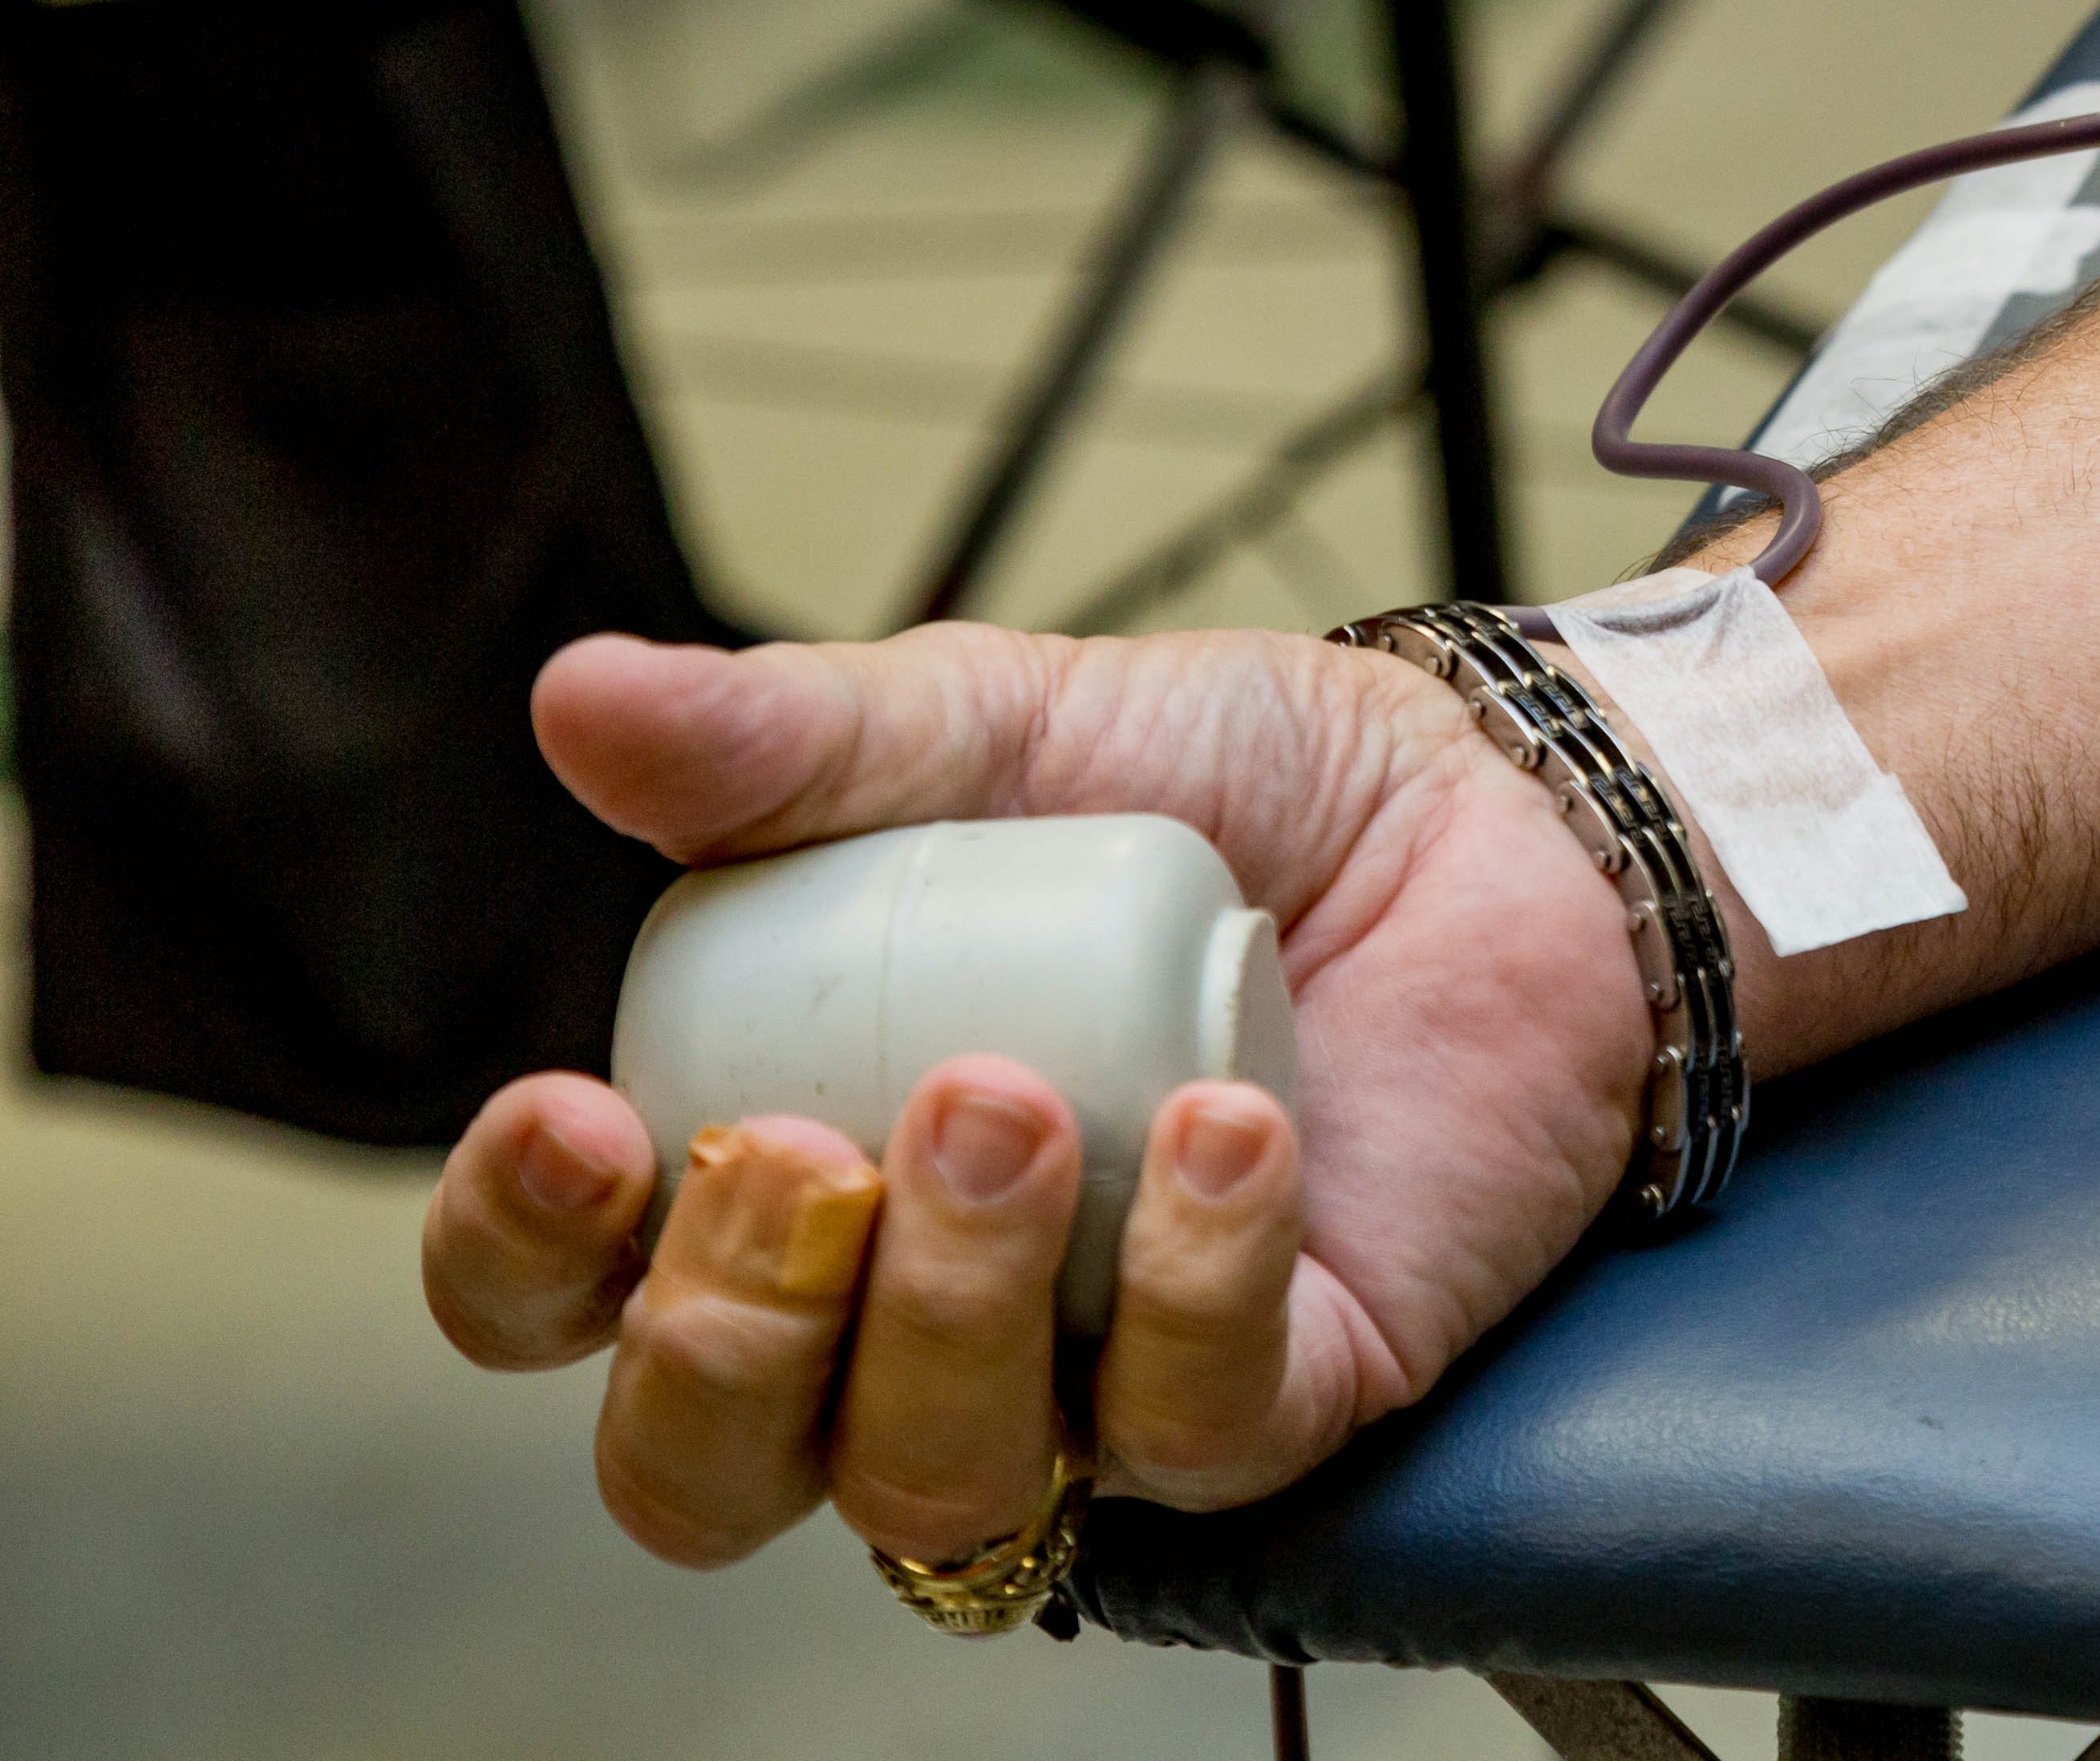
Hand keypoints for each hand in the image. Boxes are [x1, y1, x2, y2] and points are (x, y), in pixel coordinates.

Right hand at [419, 624, 1652, 1568]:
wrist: (1489, 802)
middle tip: (808, 1150)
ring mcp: (1086, 1376)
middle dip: (723, 1337)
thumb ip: (789, 738)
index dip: (524, 1254)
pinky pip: (1189, 1426)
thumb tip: (584, 698)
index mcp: (780, 1161)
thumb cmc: (1222, 786)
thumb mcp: (991, 727)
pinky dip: (1191, 1282)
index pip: (564, 1299)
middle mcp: (905, 1310)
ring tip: (1019, 1102)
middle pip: (705, 1469)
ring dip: (949, 1313)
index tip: (575, 1121)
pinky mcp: (1281, 1392)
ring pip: (932, 1487)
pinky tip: (1226, 1126)